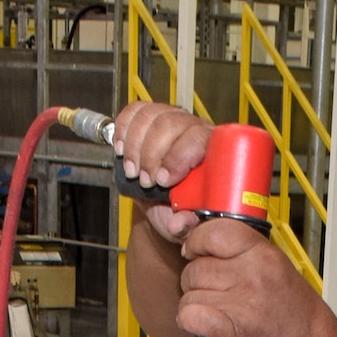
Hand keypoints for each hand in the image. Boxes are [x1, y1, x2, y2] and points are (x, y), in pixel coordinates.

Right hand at [113, 100, 210, 243]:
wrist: (163, 206)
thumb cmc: (180, 211)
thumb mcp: (185, 225)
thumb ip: (186, 227)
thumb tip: (183, 222)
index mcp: (213, 152)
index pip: (198, 139)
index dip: (178, 157)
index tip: (163, 181)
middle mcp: (194, 130)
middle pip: (170, 124)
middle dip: (151, 155)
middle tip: (145, 181)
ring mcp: (171, 120)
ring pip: (150, 116)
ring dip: (135, 146)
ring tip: (133, 171)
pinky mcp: (151, 118)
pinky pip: (135, 110)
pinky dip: (124, 128)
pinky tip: (122, 149)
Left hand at [178, 219, 336, 336]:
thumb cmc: (299, 316)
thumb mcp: (278, 268)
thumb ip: (245, 254)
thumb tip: (206, 244)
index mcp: (264, 255)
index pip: (214, 232)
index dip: (197, 242)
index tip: (195, 252)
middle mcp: (253, 275)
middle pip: (195, 267)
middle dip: (195, 281)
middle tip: (211, 294)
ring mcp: (242, 304)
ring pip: (190, 294)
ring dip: (194, 306)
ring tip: (214, 313)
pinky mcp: (232, 333)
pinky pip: (191, 316)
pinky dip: (190, 321)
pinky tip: (201, 325)